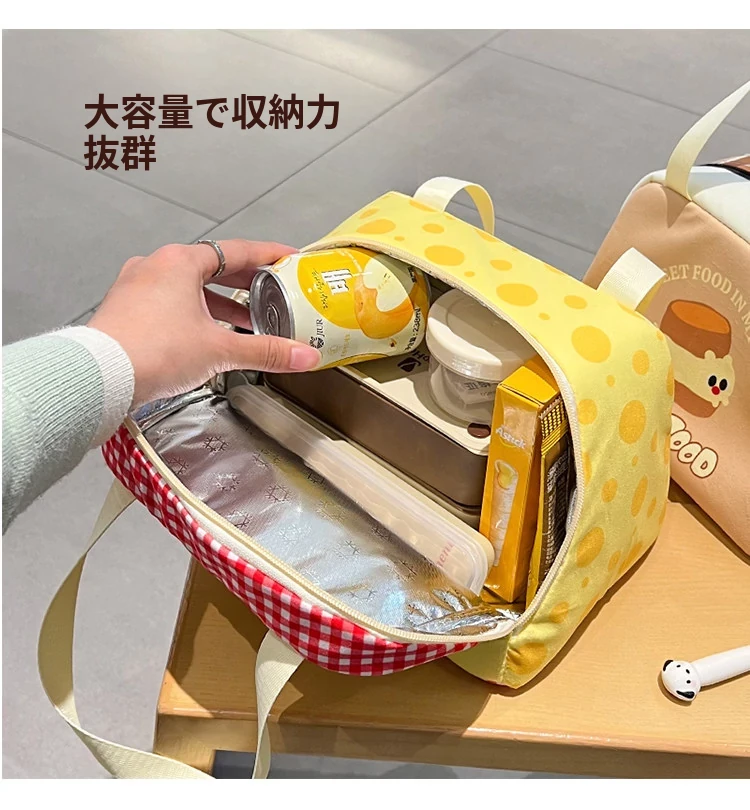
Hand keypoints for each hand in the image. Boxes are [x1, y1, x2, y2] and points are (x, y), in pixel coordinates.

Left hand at [88, 239, 320, 406]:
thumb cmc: (151, 351)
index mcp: (180, 262)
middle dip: (245, 282)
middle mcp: (155, 267)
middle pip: (212, 267)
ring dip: (219, 301)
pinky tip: (206, 334)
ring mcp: (136, 287)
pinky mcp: (126, 311)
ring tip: (244, 320)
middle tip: (271, 290)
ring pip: (188, 286)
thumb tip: (303, 356)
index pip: (237, 251)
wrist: (99, 378)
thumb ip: (266, 351)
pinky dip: (193, 312)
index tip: (289, 259)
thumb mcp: (220, 350)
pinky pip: (168, 302)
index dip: (269, 255)